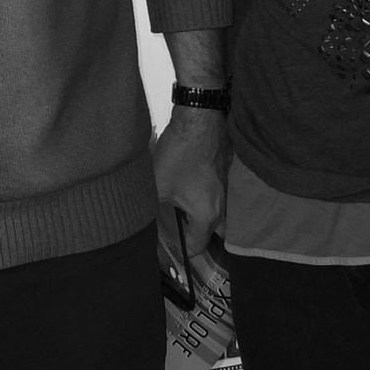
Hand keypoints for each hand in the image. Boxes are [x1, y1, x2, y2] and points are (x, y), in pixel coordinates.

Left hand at [153, 107, 228, 257]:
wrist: (200, 119)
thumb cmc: (179, 155)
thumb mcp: (158, 184)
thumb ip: (150, 207)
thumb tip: (141, 222)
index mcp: (207, 215)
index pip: (198, 246)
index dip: (182, 250)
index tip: (169, 248)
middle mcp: (223, 206)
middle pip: (213, 233)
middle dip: (198, 236)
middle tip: (178, 231)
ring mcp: (227, 189)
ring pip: (218, 213)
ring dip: (203, 217)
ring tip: (182, 212)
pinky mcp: (226, 173)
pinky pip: (219, 196)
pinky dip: (207, 199)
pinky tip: (190, 190)